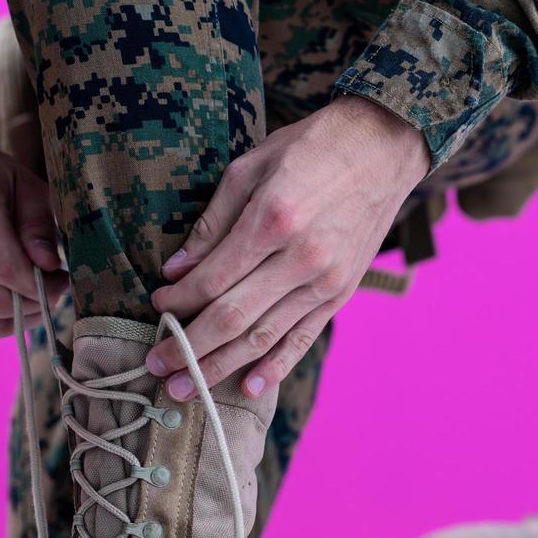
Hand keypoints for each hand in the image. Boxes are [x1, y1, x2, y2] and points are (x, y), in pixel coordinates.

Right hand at [0, 137, 66, 337]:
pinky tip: (16, 299)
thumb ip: (40, 226)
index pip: (7, 268)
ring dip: (22, 317)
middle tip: (54, 288)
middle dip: (36, 303)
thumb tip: (49, 266)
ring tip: (37, 293)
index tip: (63, 279)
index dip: (43, 286)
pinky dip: (3, 321)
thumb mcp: (27, 186)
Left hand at [144, 95, 428, 397]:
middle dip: (188, 347)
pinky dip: (274, 367)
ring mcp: (325, 282)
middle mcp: (301, 258)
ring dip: (220, 367)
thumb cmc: (311, 148)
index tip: (156, 308)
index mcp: (274, 219)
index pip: (213, 278)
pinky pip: (302, 338)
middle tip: (156, 365)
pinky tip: (247, 388)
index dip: (179, 300)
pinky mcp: (340, 294)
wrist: (382, 148)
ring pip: (263, 337)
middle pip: (233, 317)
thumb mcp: (252, 165)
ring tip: (185, 388)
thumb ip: (213, 222)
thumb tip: (176, 270)